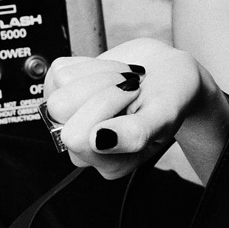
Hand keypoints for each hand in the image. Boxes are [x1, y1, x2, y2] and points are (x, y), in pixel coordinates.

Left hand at [43, 38, 202, 179]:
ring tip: (123, 79)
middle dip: (100, 88)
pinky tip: (111, 73)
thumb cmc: (169, 96)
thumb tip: (98, 140)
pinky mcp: (63, 92)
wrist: (168, 72)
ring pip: (59, 87)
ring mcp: (70, 119)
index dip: (104, 107)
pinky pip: (59, 70)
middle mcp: (83, 146)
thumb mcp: (163, 116)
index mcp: (108, 163)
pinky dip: (89, 64)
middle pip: (60, 110)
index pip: (77, 137)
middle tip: (129, 86)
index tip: (133, 96)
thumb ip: (135, 133)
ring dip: (98, 74)